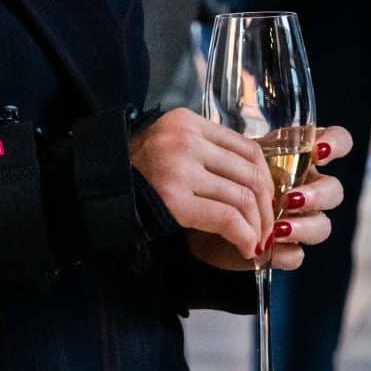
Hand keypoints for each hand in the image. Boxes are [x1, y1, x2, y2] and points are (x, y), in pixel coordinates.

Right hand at [131, 109, 275, 262]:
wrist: (100, 189)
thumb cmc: (139, 171)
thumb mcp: (173, 145)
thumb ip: (208, 150)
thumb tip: (255, 176)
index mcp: (189, 122)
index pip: (247, 147)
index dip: (266, 177)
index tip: (269, 200)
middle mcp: (187, 140)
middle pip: (249, 172)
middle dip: (267, 205)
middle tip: (270, 227)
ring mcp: (180, 168)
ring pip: (242, 196)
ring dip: (258, 225)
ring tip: (258, 241)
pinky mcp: (175, 200)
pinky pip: (225, 217)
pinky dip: (243, 235)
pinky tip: (246, 247)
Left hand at [183, 124, 355, 273]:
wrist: (199, 215)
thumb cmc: (219, 175)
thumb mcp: (233, 153)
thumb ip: (248, 147)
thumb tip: (251, 147)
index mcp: (300, 158)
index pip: (337, 143)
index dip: (336, 144)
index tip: (318, 151)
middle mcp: (306, 188)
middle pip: (334, 190)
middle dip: (319, 195)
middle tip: (292, 199)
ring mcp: (298, 221)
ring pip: (322, 225)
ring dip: (304, 226)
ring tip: (278, 229)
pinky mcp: (284, 251)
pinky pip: (297, 255)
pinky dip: (285, 252)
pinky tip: (267, 250)